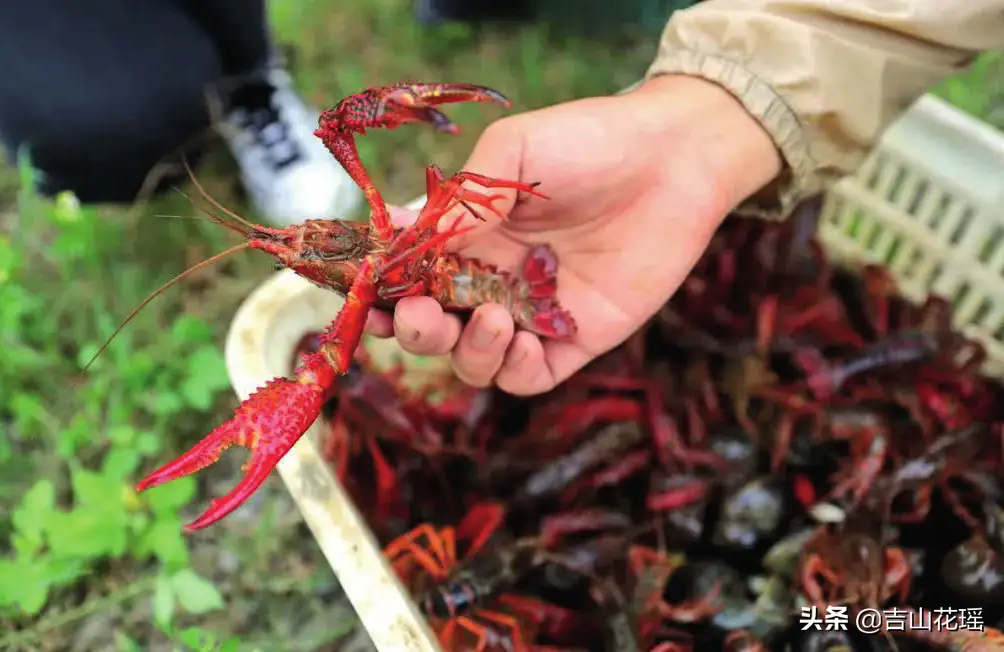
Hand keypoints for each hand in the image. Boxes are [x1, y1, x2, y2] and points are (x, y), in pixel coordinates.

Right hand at [366, 74, 780, 394]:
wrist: (671, 158)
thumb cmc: (587, 141)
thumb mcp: (513, 154)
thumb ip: (462, 200)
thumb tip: (408, 239)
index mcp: (468, 237)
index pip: (410, 278)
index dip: (381, 293)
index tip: (367, 296)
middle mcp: (493, 279)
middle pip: (434, 328)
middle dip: (415, 330)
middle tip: (421, 311)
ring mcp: (532, 312)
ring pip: (476, 360)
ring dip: (466, 350)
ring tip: (491, 317)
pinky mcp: (576, 337)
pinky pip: (529, 376)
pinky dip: (513, 371)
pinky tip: (518, 340)